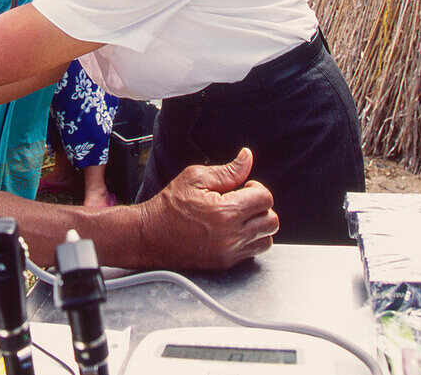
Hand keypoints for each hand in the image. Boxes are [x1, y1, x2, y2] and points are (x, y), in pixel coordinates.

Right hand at [138, 148, 277, 269]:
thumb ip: (227, 171)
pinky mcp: (225, 263)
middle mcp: (231, 236)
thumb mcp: (195, 178)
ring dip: (258, 225)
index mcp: (226, 212)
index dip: (256, 188)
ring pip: (267, 239)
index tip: (244, 187)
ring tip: (240, 217)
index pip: (265, 198)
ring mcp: (229, 253)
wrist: (149, 235)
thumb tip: (247, 158)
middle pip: (271, 220)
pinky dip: (249, 240)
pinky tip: (233, 230)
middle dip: (260, 207)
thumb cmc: (169, 206)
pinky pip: (253, 252)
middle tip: (243, 201)